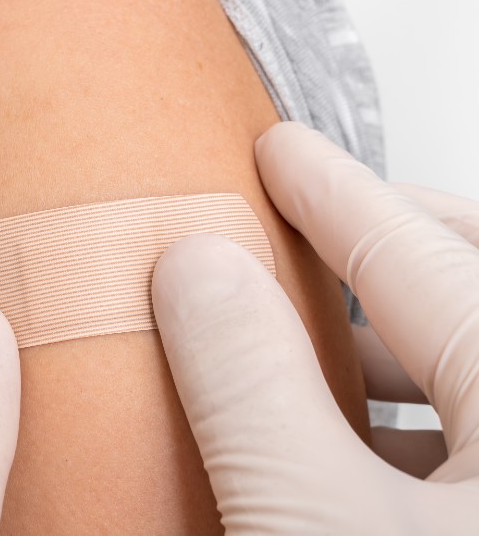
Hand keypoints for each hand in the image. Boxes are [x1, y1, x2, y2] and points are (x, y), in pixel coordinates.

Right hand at [150, 120, 478, 533]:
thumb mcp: (314, 522)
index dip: (330, 193)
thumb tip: (199, 271)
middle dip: (389, 239)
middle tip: (311, 213)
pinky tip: (353, 441)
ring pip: (476, 363)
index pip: (415, 256)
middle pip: (472, 279)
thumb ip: (252, 387)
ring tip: (313, 337)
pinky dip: (418, 409)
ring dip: (398, 337)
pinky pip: (478, 436)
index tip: (278, 151)